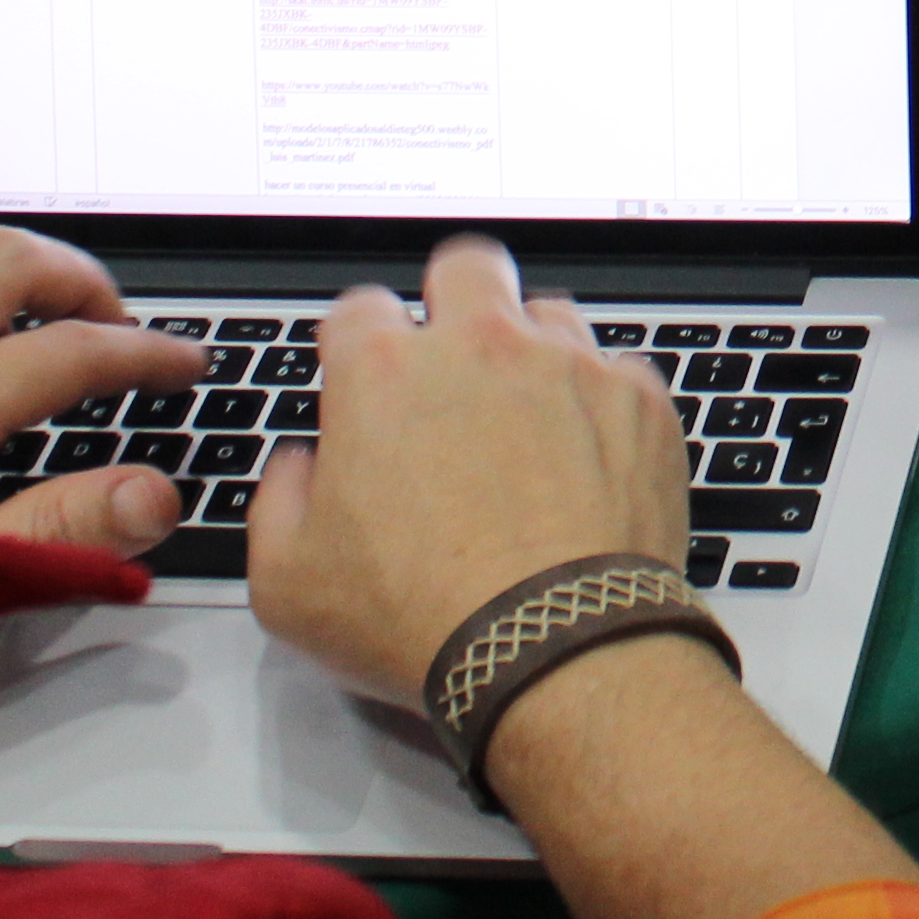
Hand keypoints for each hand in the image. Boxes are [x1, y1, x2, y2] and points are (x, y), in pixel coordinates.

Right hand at [246, 237, 697, 702]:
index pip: (359, 307)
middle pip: (466, 267)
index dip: (357, 342)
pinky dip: (601, 402)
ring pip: (548, 313)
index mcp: (385, 373)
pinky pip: (619, 371)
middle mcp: (482, 347)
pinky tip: (588, 455)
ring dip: (532, 350)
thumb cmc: (423, 621)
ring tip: (526, 420)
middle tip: (453, 359)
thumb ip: (278, 501)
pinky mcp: (640, 401)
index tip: (363, 375)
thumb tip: (301, 466)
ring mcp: (570, 365)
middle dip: (454, 299)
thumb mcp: (286, 583)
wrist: (553, 651)